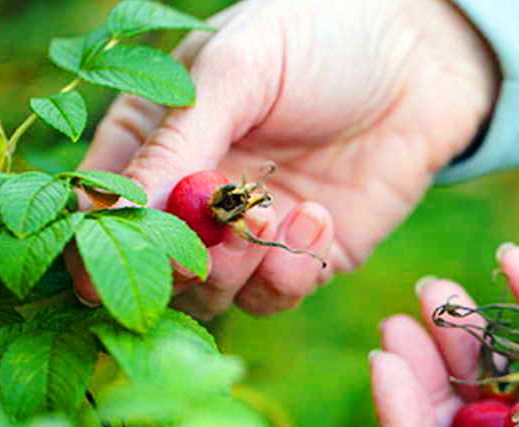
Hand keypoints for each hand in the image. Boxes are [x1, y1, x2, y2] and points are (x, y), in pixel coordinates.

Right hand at [69, 0, 498, 318]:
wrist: (419, 60)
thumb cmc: (320, 38)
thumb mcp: (237, 70)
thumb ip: (177, 140)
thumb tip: (109, 210)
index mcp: (158, 138)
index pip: (104, 206)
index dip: (98, 242)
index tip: (112, 260)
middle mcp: (196, 194)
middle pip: (155, 266)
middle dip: (180, 261)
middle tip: (219, 229)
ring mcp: (251, 231)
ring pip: (212, 294)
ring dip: (236, 268)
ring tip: (276, 215)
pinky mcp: (305, 256)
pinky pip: (275, 295)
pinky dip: (289, 273)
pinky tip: (318, 219)